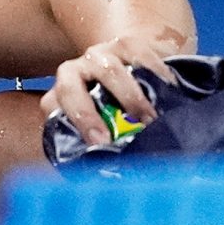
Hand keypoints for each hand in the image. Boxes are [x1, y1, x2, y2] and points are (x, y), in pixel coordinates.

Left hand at [41, 34, 181, 148]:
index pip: (54, 106)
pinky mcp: (127, 45)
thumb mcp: (100, 129)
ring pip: (108, 71)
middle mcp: (74, 71)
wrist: (133, 69)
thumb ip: (96, 149)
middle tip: (110, 139)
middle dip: (88, 114)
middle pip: (70, 86)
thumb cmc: (116, 111)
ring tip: (150, 120)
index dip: (70, 126)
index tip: (96, 144)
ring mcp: (100, 55)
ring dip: (130, 98)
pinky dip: (155, 75)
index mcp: (61, 94)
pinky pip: (139, 57)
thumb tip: (105, 179)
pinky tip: (170, 92)